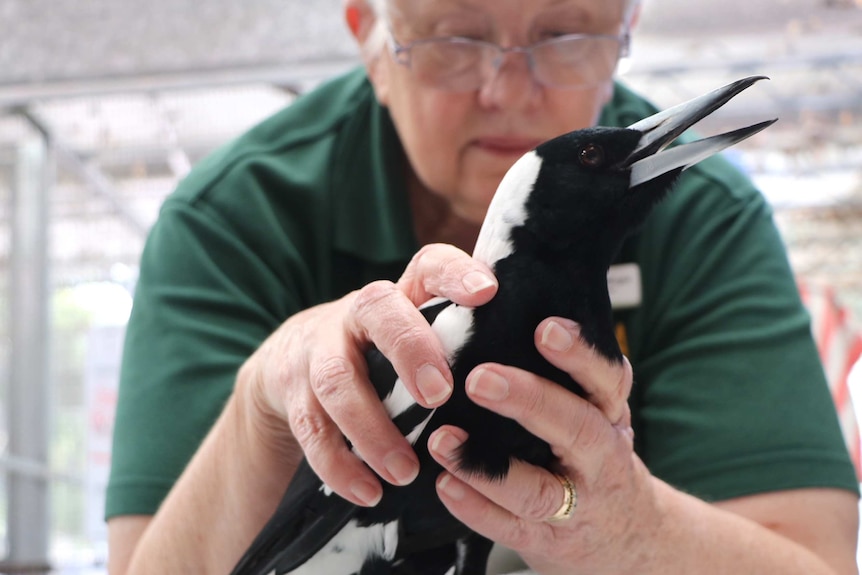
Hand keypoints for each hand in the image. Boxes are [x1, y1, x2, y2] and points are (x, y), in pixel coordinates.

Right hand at [240, 244, 498, 506]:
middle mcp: (357, 312)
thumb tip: (533, 367)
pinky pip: (311, 430)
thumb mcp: (416, 333)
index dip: (456, 274)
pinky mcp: (294, 393)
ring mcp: (320, 349)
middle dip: (409, 349)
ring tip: (405, 472)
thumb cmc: (382, 351)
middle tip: (438, 394)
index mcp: (402, 293)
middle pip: (377, 310)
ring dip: (372, 429)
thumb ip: (459, 340)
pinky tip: (369, 492)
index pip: (429, 265)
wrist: (292, 359)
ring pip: (337, 381)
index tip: (487, 293)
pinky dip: (340, 465)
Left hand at [427, 317, 661, 574]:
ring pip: (539, 490)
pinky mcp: (549, 541)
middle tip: (480, 378)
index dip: (580, 355)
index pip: (607, 379)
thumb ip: (570, 372)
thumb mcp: (598, 409)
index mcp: (610, 415)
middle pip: (576, 428)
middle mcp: (602, 458)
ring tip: (442, 438)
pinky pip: (511, 528)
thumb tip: (512, 302)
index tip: (546, 327)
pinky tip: (445, 485)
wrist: (628, 538)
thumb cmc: (595, 453)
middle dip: (529, 401)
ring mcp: (578, 505)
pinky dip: (476, 508)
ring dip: (487, 467)